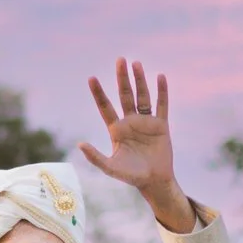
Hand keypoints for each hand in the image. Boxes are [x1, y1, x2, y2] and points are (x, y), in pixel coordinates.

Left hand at [80, 57, 194, 230]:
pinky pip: (161, 105)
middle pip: (124, 95)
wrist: (154, 182)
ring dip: (139, 80)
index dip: (98, 93)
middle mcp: (130, 122)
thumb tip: (80, 144)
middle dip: (122, 78)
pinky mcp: (161, 125)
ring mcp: (146, 122)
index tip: (91, 78)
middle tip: (119, 60)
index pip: (105, 107)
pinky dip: (162, 92)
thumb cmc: (131, 176)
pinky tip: (160, 77)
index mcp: (116, 129)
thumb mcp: (110, 167)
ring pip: (142, 96)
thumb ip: (95, 157)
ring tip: (136, 63)